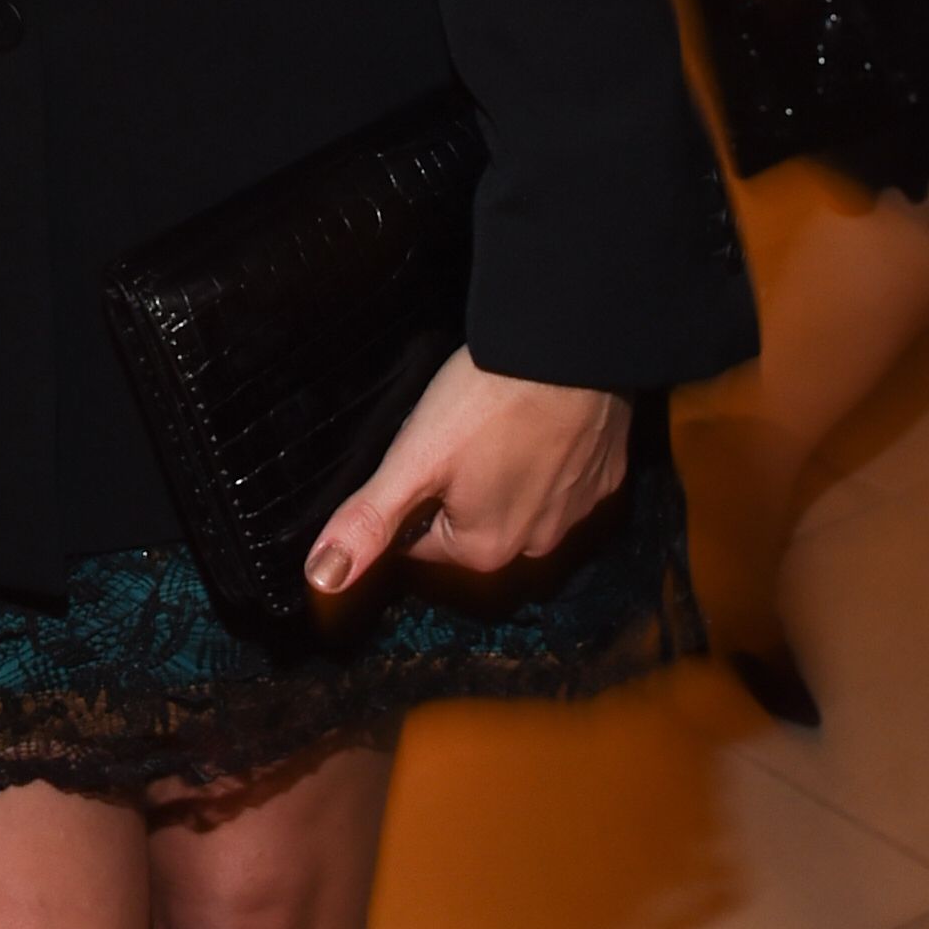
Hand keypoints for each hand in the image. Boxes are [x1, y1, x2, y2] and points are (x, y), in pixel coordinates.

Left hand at [305, 349, 629, 596]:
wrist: (571, 350)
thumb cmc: (488, 401)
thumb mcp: (413, 459)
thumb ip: (368, 520)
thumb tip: (322, 578)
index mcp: (484, 551)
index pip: (420, 543)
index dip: (411, 498)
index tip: (420, 455)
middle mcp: (536, 547)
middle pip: (471, 526)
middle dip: (457, 490)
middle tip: (459, 435)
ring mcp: (577, 515)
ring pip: (518, 503)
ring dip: (503, 477)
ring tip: (495, 427)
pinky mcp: (606, 479)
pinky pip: (562, 482)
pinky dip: (547, 460)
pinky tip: (537, 425)